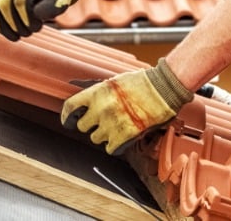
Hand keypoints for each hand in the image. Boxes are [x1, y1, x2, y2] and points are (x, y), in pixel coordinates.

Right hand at [0, 0, 80, 39]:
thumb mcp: (62, 0)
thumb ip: (52, 8)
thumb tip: (35, 15)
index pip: (20, 1)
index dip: (25, 19)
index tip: (35, 28)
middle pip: (2, 3)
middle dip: (12, 24)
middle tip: (25, 34)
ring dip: (0, 24)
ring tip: (15, 35)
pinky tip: (4, 28)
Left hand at [61, 58, 193, 153]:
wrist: (163, 88)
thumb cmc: (142, 83)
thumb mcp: (115, 82)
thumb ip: (99, 94)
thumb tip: (87, 104)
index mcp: (96, 93)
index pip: (70, 107)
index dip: (67, 117)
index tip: (69, 122)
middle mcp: (101, 108)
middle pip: (82, 127)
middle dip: (91, 126)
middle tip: (103, 122)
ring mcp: (111, 123)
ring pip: (96, 139)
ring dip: (105, 135)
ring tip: (118, 126)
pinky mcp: (124, 136)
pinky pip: (110, 148)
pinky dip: (116, 145)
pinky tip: (123, 137)